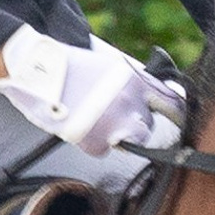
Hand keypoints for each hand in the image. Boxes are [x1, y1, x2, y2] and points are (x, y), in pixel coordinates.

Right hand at [0, 26, 183, 157]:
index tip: (177, 122)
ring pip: (131, 142)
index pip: (171, 104)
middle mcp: (130, 103)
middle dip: (134, 125)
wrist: (37, 71)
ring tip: (96, 122)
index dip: (177, 116)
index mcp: (135, 81)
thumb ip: (133, 82)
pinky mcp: (95, 141)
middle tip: (114, 118)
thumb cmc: (70, 67)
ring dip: (118, 136)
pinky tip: (80, 126)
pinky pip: (103, 149)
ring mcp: (114, 124)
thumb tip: (152, 99)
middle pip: (148, 127)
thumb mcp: (110, 65)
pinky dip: (94, 142)